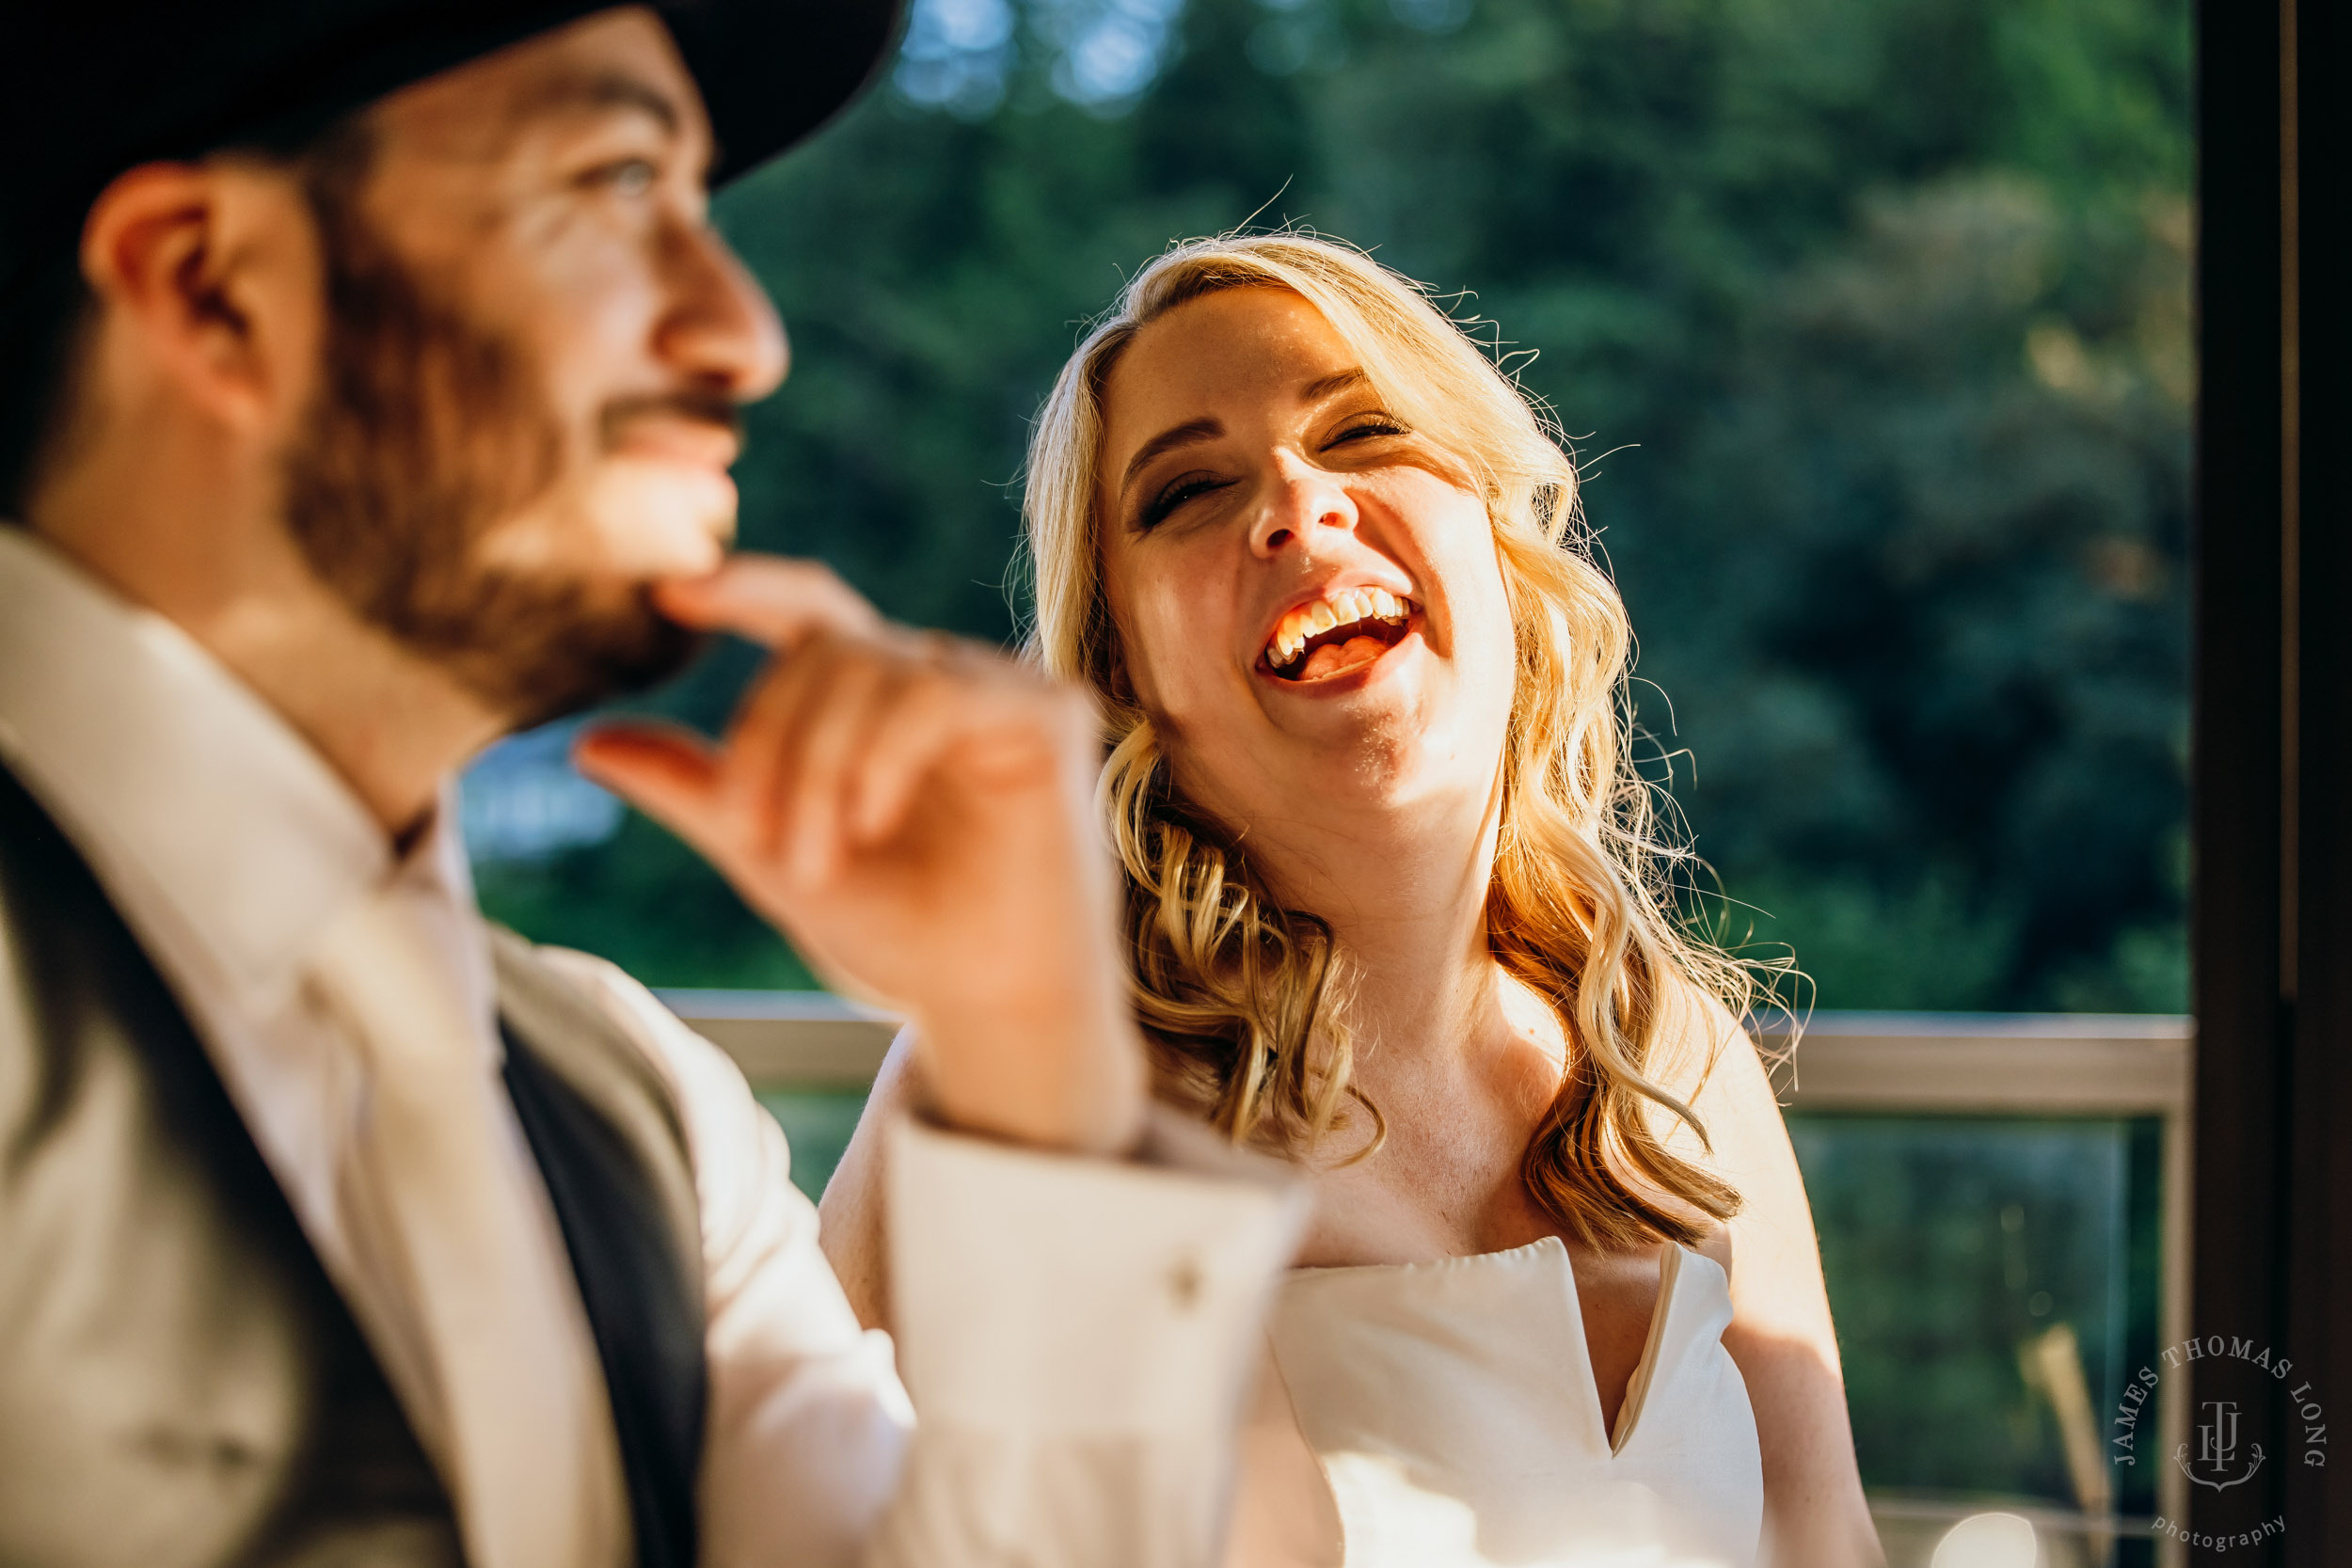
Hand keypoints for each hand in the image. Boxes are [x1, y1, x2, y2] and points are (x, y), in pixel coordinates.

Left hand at [574, 556, 1144, 1156]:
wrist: (987, 1007)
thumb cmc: (901, 935)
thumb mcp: (773, 858)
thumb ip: (696, 794)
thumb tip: (589, 742)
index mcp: (875, 699)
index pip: (807, 609)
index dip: (743, 587)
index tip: (666, 593)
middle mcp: (938, 678)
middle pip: (824, 648)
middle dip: (770, 743)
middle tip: (755, 841)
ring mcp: (996, 690)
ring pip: (873, 667)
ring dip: (818, 765)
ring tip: (814, 861)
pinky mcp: (1049, 715)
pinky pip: (936, 693)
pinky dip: (883, 755)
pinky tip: (871, 820)